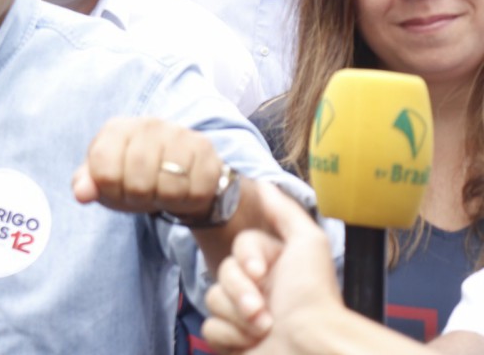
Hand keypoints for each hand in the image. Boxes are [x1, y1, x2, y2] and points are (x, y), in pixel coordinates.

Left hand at [72, 116, 222, 219]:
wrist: (180, 173)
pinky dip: (188, 200)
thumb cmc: (133, 176)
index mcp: (116, 129)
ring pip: (169, 188)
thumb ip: (87, 184)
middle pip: (137, 181)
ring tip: (162, 190)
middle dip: (138, 198)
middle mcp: (148, 124)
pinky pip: (196, 191)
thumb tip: (81, 193)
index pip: (103, 169)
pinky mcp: (204, 149)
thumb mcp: (105, 180)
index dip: (110, 190)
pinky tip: (184, 189)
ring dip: (164, 200)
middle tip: (142, 194)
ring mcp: (178, 134)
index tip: (117, 189)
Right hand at [200, 183, 337, 353]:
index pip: (239, 247)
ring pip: (213, 299)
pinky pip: (209, 328)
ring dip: (238, 316)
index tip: (261, 273)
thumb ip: (286, 211)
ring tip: (264, 329)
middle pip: (223, 272)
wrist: (311, 348)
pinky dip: (230, 337)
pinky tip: (252, 343)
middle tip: (264, 308)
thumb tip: (264, 184)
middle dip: (241, 291)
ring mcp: (242, 315)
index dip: (246, 258)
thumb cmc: (312, 297)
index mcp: (273, 265)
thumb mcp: (308, 243)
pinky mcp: (231, 339)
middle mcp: (257, 288)